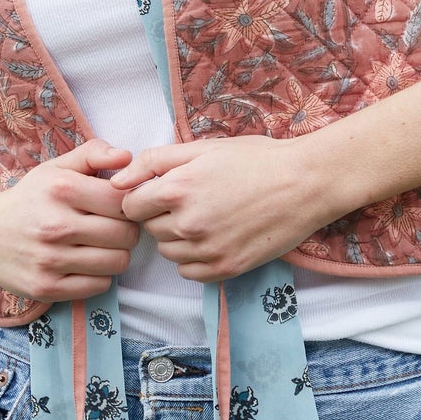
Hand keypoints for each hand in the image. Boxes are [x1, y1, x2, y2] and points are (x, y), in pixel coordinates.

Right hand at [0, 138, 140, 301]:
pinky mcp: (46, 287)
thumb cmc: (30, 198)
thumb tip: (128, 157)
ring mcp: (50, 260)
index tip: (120, 205)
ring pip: (118, 262)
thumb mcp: (56, 167)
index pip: (122, 200)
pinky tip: (86, 263)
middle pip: (126, 234)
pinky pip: (99, 286)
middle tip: (113, 226)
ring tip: (101, 244)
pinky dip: (100, 275)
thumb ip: (93, 154)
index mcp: (61, 189)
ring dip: (116, 254)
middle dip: (126, 229)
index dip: (129, 202)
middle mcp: (55, 225)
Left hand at [111, 136, 333, 282]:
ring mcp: (207, 250)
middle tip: (190, 198)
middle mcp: (188, 224)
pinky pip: (188, 272)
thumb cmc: (255, 159)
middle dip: (160, 215)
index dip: (142, 196)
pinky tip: (214, 235)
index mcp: (178, 189)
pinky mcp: (226, 269)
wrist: (304, 183)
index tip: (161, 190)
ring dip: (177, 237)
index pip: (130, 206)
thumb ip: (154, 161)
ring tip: (206, 214)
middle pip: (148, 229)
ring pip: (168, 252)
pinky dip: (193, 258)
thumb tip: (116, 180)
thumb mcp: (203, 147)